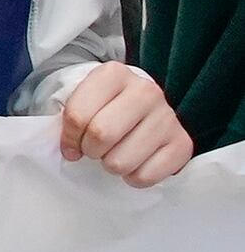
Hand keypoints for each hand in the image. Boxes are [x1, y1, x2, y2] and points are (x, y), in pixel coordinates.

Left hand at [57, 63, 192, 186]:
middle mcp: (145, 91)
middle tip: (94, 148)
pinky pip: (145, 176)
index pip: (77, 116)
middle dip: (89, 150)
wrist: (137, 107)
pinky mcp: (183, 143)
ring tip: (115, 153)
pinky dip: (133, 177)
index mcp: (113, 74)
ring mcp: (168, 117)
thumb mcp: (80, 102)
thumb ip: (69, 121)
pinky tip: (135, 162)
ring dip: (111, 165)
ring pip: (121, 162)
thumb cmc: (101, 108)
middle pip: (101, 136)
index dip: (68, 137)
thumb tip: (70, 152)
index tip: (71, 143)